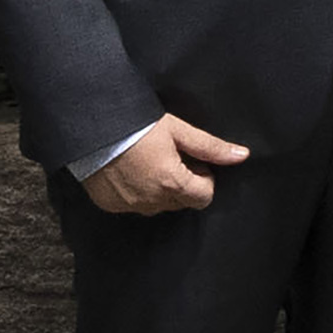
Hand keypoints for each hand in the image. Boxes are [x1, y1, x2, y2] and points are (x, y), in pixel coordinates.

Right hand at [82, 116, 247, 214]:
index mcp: (171, 183)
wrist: (91, 129)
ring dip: (161, 190)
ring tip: (151, 163)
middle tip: (172, 159)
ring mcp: (128, 205)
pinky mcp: (110, 205)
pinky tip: (132, 171)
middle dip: (184, 184)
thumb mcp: (178, 131)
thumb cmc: (137, 126)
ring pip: (158, 206)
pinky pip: (134, 205)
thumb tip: (241, 156)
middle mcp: (151, 200)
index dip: (204, 179)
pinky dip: (138, 193)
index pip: (204, 197)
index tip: (193, 162)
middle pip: (182, 202)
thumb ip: (210, 147)